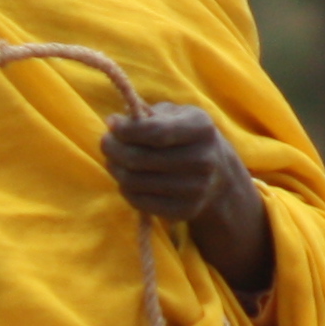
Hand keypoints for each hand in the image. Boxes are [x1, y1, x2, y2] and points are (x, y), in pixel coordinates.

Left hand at [103, 101, 274, 297]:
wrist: (218, 175)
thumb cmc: (186, 137)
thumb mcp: (177, 115)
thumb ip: (148, 114)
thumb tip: (116, 123)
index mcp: (202, 129)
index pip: (155, 132)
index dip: (126, 130)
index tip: (111, 123)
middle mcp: (203, 160)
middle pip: (139, 159)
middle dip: (113, 149)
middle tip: (106, 142)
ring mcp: (195, 189)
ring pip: (134, 181)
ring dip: (115, 169)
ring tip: (114, 160)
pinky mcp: (185, 211)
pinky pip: (139, 201)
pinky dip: (126, 189)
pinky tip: (128, 178)